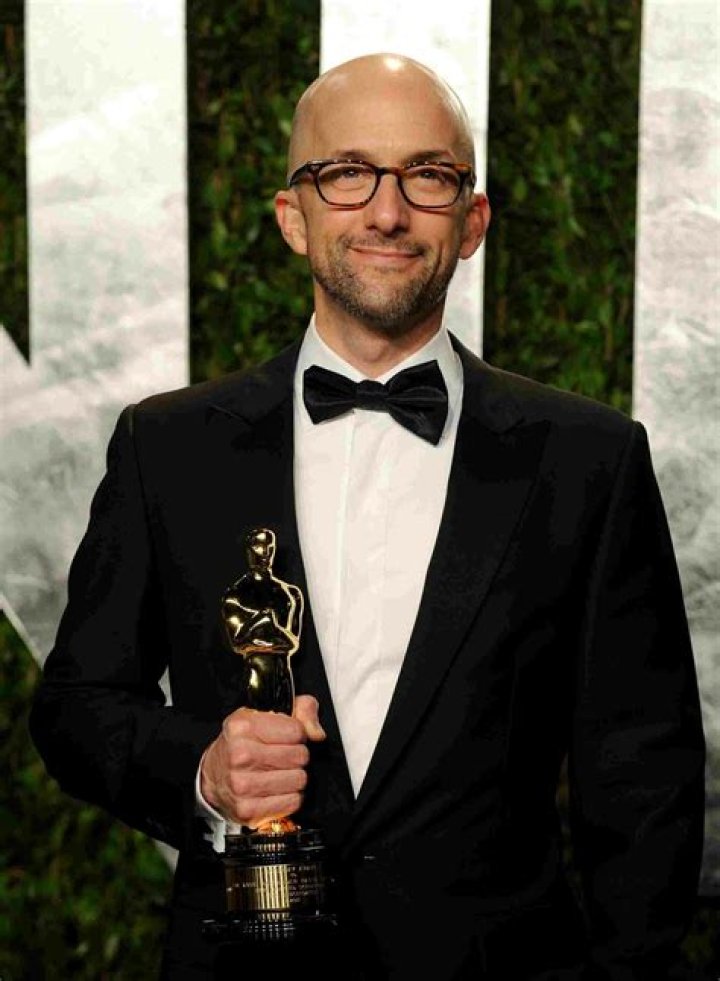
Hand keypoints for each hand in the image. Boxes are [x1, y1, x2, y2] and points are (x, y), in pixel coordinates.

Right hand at [200, 694, 325, 826]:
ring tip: (278, 772)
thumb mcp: (266, 714)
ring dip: (294, 777)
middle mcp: (239, 755)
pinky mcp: (248, 809)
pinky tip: (276, 789)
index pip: (296, 730)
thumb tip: (316, 733)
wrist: (213, 774)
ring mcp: (242, 785)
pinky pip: (292, 802)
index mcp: (243, 727)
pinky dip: (289, 797)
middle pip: (299, 756)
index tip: (288, 737)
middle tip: (282, 756)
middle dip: (297, 756)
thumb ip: (301, 711)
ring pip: (298, 780)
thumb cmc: (241, 743)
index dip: (298, 734)